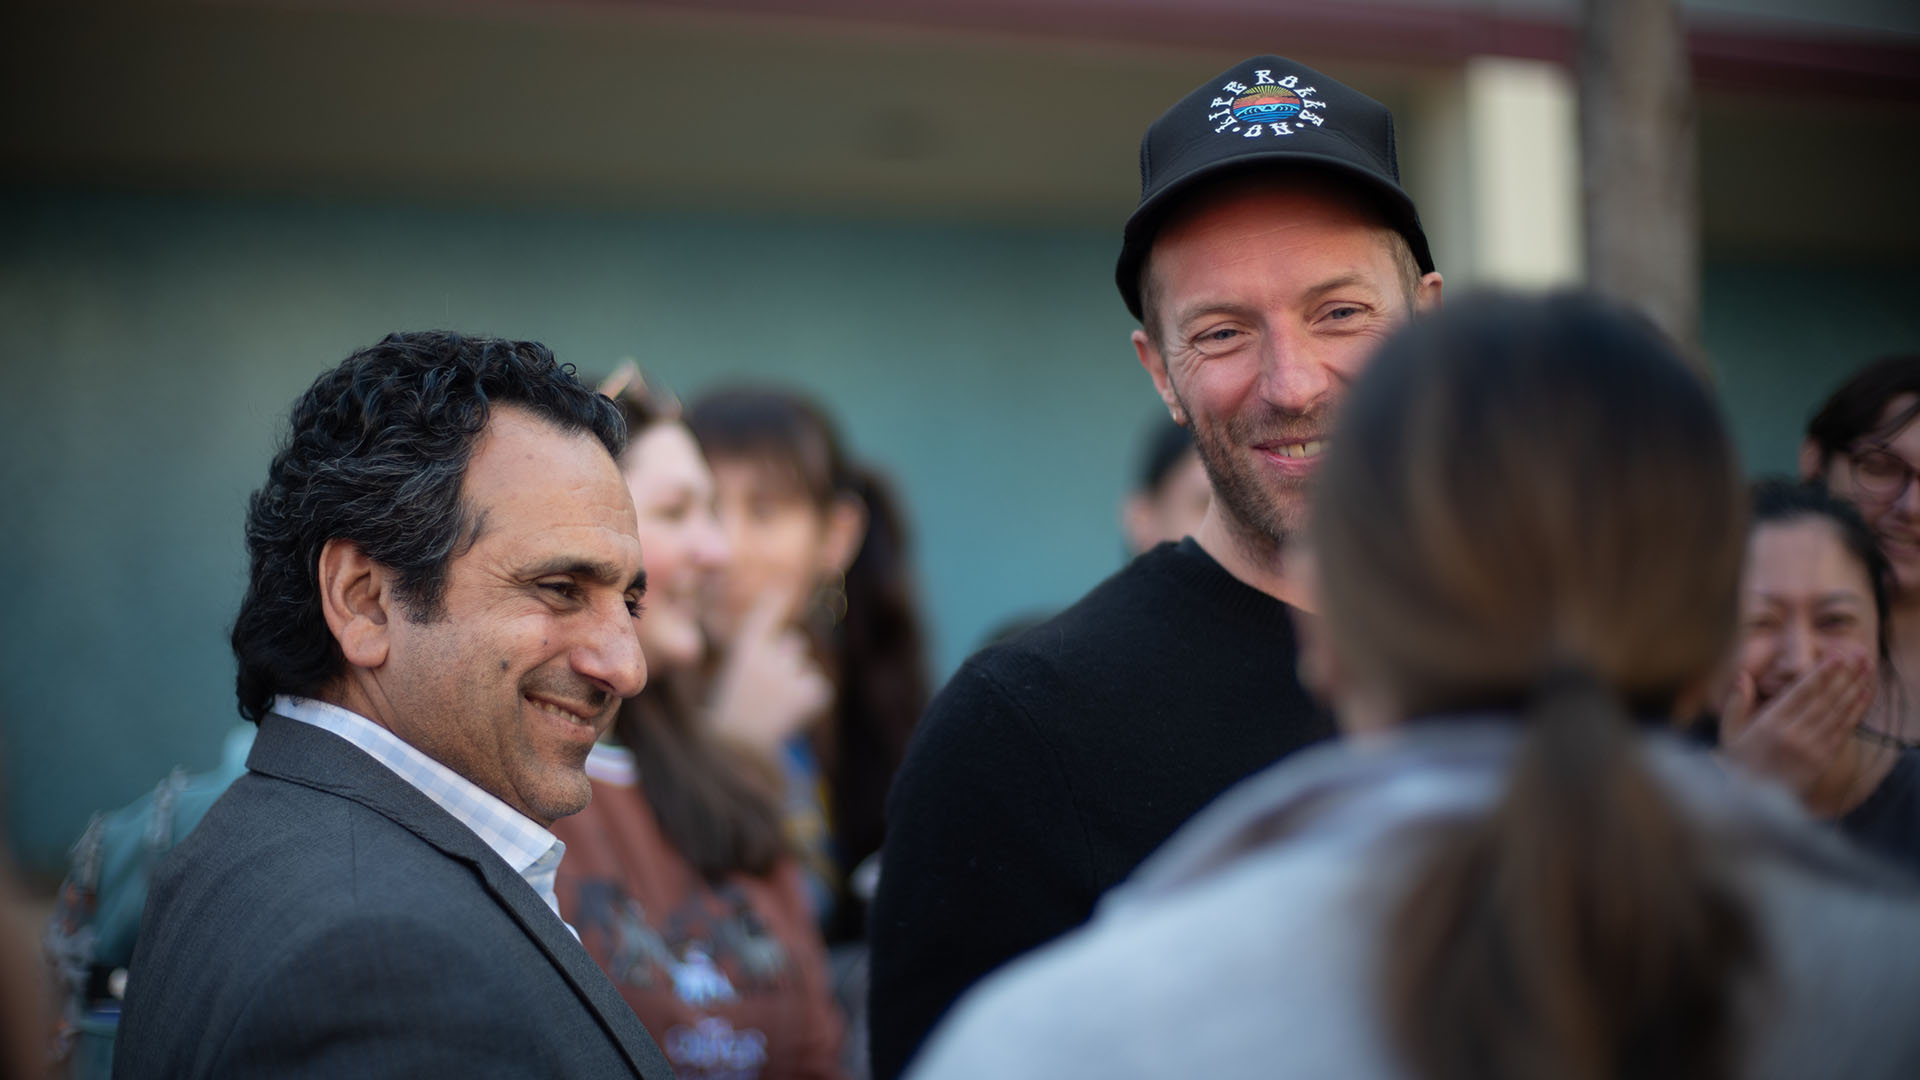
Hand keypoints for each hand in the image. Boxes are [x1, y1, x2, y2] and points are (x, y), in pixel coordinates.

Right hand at [706, 592, 832, 757]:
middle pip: (795, 643)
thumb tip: (790, 639)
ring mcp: (791, 674)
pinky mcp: (810, 693)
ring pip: (807, 668)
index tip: (783, 588)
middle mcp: (770, 655)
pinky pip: (820, 688)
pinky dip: (811, 702)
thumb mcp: (731, 677)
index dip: (778, 599)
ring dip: (797, 683)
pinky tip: (790, 716)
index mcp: (746, 649)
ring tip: (775, 706)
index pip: (768, 612)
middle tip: (768, 687)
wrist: (737, 749)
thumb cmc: (730, 713)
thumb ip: (758, 655)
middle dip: (788, 659)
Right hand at [1719, 653, 1871, 800]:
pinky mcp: (1822, 761)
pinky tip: (1864, 696)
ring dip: (1854, 689)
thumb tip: (1743, 676)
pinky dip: (1856, 713)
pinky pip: (1843, 732)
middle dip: (1844, 675)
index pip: (1800, 693)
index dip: (1821, 674)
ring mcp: (1810, 749)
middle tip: (1859, 655)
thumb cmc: (1738, 765)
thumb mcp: (1728, 734)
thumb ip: (1737, 704)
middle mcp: (1793, 735)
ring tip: (1866, 669)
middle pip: (1825, 700)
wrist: (1753, 805)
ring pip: (1837, 713)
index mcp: (1769, 725)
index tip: (1836, 657)